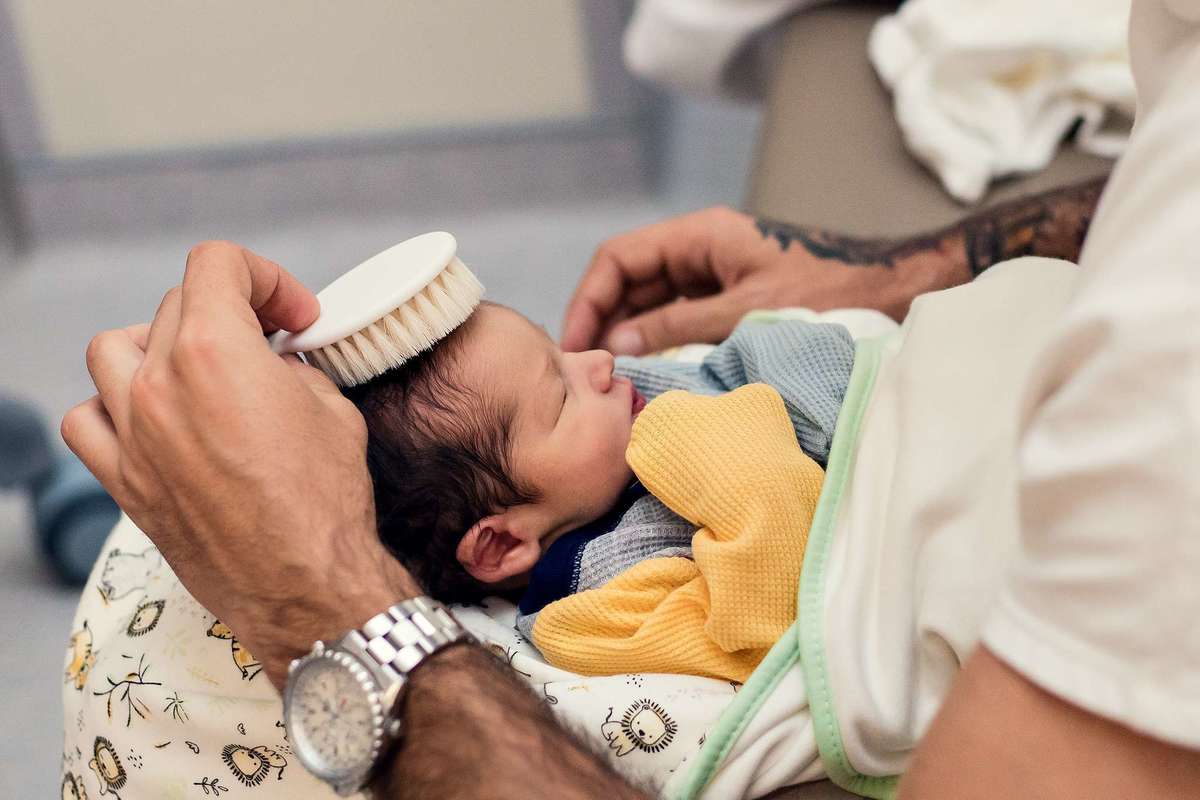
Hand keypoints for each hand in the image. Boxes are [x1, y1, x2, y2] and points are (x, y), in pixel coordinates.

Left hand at [62, 241, 419, 688]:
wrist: (305, 586)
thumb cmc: (326, 502)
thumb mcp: (333, 410)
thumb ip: (293, 370)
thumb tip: (275, 367)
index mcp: (213, 350)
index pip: (215, 264)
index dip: (264, 277)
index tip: (292, 315)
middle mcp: (158, 385)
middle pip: (174, 305)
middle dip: (229, 314)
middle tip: (269, 344)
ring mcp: (132, 435)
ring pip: (112, 350)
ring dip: (157, 345)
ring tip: (198, 369)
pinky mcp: (123, 482)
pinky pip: (86, 420)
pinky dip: (112, 407)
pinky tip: (154, 420)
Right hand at [561, 206, 918, 354]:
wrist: (892, 291)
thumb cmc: (828, 293)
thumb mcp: (745, 313)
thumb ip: (678, 326)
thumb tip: (618, 342)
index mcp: (701, 235)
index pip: (620, 257)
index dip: (589, 298)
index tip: (575, 343)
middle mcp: (701, 248)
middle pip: (630, 278)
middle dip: (602, 319)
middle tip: (585, 369)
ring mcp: (715, 272)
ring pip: (651, 299)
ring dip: (627, 333)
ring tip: (609, 376)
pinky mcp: (729, 296)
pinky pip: (678, 314)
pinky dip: (657, 340)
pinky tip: (646, 370)